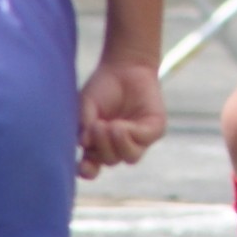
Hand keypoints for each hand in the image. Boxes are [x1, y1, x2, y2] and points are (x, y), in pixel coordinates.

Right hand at [77, 58, 167, 178]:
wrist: (124, 65)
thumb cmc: (102, 87)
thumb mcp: (86, 106)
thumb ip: (83, 125)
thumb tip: (83, 144)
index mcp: (99, 145)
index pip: (92, 167)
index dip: (87, 171)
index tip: (83, 166)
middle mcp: (118, 145)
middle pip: (111, 161)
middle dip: (102, 147)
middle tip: (97, 126)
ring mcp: (138, 139)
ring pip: (131, 157)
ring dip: (118, 145)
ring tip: (111, 127)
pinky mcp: (154, 129)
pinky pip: (143, 141)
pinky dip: (131, 134)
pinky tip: (122, 124)